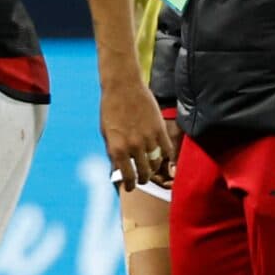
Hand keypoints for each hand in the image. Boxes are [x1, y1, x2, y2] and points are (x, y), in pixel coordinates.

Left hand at [100, 75, 177, 190]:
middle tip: (142, 180)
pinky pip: (167, 151)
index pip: (127, 176)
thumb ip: (113, 152)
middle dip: (143, 179)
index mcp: (116, 148)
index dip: (130, 185)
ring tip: (151, 170)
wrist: (122, 87)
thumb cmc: (111, 109)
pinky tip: (164, 161)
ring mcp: (148, 138)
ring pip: (157, 163)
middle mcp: (133, 146)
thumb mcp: (106, 133)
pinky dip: (167, 159)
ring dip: (154, 169)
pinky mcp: (160, 130)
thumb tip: (118, 170)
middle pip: (144, 172)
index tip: (130, 187)